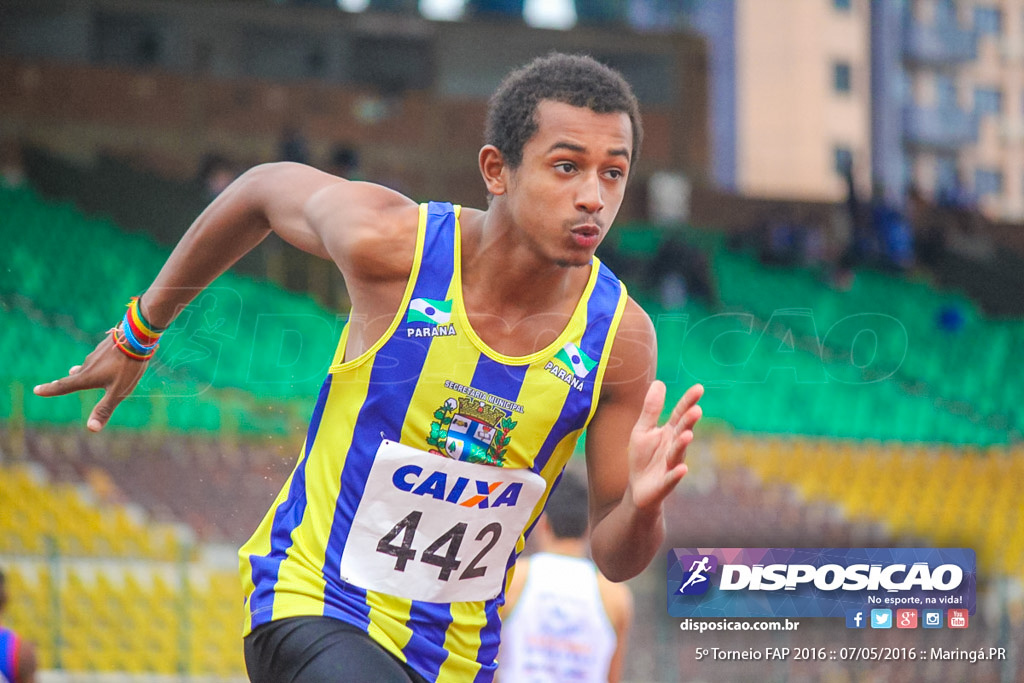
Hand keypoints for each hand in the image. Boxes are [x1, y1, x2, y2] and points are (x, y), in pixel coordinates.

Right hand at [33, 331, 149, 431]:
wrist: (137, 336)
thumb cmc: (128, 366)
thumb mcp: (118, 392)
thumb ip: (104, 409)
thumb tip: (91, 429)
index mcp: (87, 377)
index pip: (63, 386)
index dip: (49, 389)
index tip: (36, 390)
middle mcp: (88, 365)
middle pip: (76, 375)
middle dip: (68, 381)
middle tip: (55, 384)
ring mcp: (96, 353)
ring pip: (88, 365)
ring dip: (84, 370)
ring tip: (75, 371)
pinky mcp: (106, 345)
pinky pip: (100, 356)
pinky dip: (99, 361)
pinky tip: (104, 358)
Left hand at [626, 381, 702, 510]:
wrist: (638, 488)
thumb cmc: (643, 456)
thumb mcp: (643, 429)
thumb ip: (651, 409)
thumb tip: (659, 382)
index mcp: (669, 431)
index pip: (680, 414)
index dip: (688, 402)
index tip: (699, 388)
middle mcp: (674, 446)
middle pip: (682, 431)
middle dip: (689, 422)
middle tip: (696, 410)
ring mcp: (671, 464)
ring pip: (678, 453)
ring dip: (683, 445)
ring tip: (688, 435)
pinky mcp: (665, 482)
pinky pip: (671, 478)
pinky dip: (677, 474)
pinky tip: (682, 469)